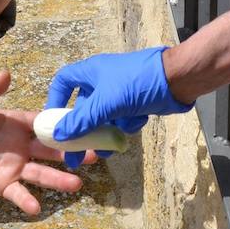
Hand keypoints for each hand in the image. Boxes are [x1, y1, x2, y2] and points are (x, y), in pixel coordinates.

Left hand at [0, 70, 82, 213]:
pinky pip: (18, 193)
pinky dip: (27, 201)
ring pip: (41, 173)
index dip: (61, 125)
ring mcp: (14, 167)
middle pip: (51, 149)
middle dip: (71, 153)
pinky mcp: (2, 185)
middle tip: (93, 156)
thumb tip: (6, 72)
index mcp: (16, 124)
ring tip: (76, 185)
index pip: (43, 123)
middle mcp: (20, 146)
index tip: (83, 125)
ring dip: (58, 180)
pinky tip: (36, 208)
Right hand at [45, 47, 193, 167]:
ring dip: (106, 134)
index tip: (53, 122)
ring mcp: (119, 92)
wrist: (177, 80)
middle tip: (77, 156)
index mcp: (90, 72)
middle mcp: (102, 81)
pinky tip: (137, 123)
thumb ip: (81, 121)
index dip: (56, 100)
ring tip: (109, 151)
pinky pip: (123, 119)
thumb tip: (58, 135)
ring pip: (104, 118)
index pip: (63, 82)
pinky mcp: (135, 103)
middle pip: (84, 108)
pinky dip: (127, 126)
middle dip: (83, 132)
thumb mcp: (105, 103)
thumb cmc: (136, 83)